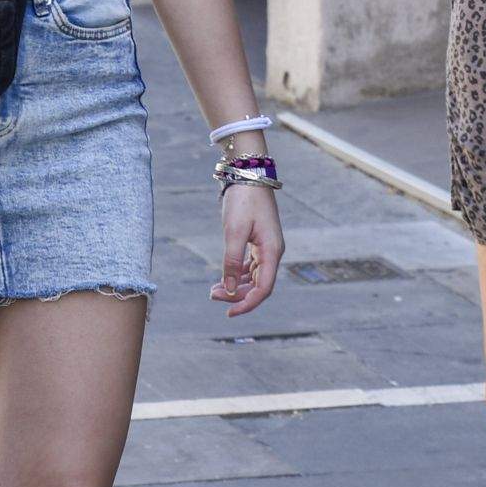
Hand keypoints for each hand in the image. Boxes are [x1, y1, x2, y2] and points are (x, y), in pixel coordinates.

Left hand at [213, 183, 285, 314]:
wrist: (248, 173)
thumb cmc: (243, 200)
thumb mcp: (234, 231)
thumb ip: (231, 261)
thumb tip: (230, 290)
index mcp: (272, 251)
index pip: (263, 288)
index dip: (247, 304)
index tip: (228, 312)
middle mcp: (273, 252)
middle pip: (259, 285)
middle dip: (237, 295)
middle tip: (213, 295)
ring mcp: (267, 247)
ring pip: (254, 277)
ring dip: (236, 286)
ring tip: (214, 290)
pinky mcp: (259, 241)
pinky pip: (251, 266)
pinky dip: (238, 274)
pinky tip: (224, 278)